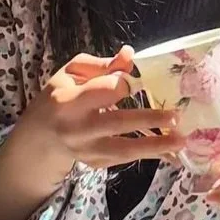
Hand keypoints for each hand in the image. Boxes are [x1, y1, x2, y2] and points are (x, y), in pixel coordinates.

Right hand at [14, 45, 183, 174]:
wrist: (39, 138)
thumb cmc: (58, 96)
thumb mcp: (72, 73)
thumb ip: (102, 65)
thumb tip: (130, 55)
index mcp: (69, 101)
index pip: (101, 91)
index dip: (122, 84)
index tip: (140, 80)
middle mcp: (78, 129)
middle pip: (116, 123)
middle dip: (147, 120)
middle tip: (174, 116)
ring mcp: (87, 151)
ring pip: (123, 150)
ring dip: (154, 146)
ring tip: (180, 141)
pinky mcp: (96, 164)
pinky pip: (124, 160)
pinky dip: (148, 156)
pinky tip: (170, 152)